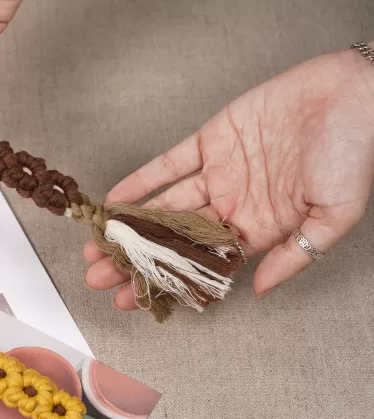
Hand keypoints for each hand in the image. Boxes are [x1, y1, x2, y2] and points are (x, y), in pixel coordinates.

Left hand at [85, 44, 373, 309]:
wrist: (355, 92)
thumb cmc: (354, 153)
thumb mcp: (334, 215)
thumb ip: (295, 254)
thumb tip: (258, 291)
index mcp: (261, 228)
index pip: (204, 264)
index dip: (169, 282)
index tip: (135, 299)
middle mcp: (236, 204)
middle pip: (176, 240)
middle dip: (137, 260)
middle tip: (100, 278)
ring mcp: (221, 173)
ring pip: (166, 206)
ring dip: (131, 226)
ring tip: (97, 248)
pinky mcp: (213, 140)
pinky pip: (170, 164)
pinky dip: (143, 181)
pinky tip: (116, 200)